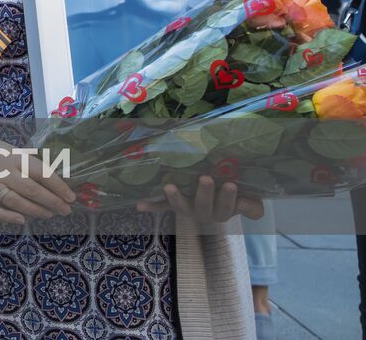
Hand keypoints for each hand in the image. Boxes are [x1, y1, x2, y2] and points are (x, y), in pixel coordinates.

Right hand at [0, 133, 74, 225]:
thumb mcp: (10, 149)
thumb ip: (28, 163)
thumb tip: (53, 179)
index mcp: (13, 156)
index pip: (40, 172)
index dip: (58, 186)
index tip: (70, 197)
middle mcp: (1, 169)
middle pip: (31, 189)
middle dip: (52, 201)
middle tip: (65, 210)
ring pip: (15, 200)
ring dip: (35, 210)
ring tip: (49, 215)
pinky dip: (7, 216)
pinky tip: (21, 220)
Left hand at [136, 175, 263, 223]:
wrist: (220, 191)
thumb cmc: (238, 194)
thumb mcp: (250, 199)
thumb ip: (252, 206)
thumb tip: (247, 205)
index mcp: (222, 211)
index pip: (227, 208)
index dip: (229, 199)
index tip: (230, 184)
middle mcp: (203, 212)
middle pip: (203, 208)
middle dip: (205, 194)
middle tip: (205, 178)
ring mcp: (187, 208)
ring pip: (181, 208)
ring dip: (175, 198)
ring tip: (169, 186)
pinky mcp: (173, 203)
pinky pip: (161, 206)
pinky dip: (152, 206)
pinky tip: (140, 205)